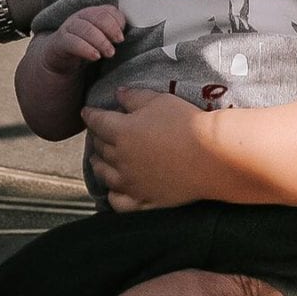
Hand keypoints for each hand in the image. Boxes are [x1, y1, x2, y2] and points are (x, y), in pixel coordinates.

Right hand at [45, 5, 124, 74]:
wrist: (58, 58)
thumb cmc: (85, 46)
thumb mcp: (100, 38)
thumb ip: (112, 33)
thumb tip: (126, 36)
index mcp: (92, 13)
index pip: (108, 10)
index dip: (117, 21)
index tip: (122, 36)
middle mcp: (80, 17)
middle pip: (97, 17)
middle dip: (111, 29)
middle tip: (119, 42)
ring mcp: (68, 27)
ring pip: (85, 29)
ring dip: (100, 41)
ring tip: (110, 53)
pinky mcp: (59, 42)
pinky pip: (72, 42)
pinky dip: (86, 49)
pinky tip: (95, 56)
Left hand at [84, 87, 208, 209]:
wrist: (210, 155)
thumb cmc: (186, 123)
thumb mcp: (159, 100)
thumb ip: (134, 97)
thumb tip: (117, 94)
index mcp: (122, 132)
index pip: (97, 121)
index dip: (90, 115)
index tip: (86, 111)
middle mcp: (120, 159)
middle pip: (99, 147)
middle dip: (96, 137)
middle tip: (97, 131)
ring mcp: (130, 183)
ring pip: (104, 174)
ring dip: (99, 164)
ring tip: (99, 159)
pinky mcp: (143, 200)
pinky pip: (119, 201)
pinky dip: (112, 194)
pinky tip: (114, 189)